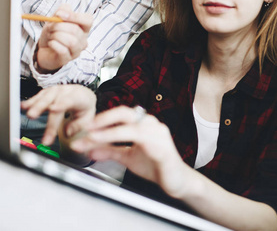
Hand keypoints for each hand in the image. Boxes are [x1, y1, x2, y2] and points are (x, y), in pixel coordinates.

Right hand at [21, 84, 96, 145]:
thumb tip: (67, 133)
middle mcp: (66, 91)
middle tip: (32, 116)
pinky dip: (31, 101)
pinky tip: (23, 106)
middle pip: (53, 99)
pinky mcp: (48, 92)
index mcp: (79, 97)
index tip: (53, 109)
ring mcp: (56, 91)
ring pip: (44, 97)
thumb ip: (79, 125)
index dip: (61, 104)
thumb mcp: (88, 117)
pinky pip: (39, 97)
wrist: (83, 94)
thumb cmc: (84, 108)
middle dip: (41, 107)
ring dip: (34, 105)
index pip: (70, 100)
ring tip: (27, 113)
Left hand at [35, 4, 92, 72]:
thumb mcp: (55, 19)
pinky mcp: (68, 59)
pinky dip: (54, 44)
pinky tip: (51, 43)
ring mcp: (77, 51)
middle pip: (75, 30)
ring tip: (51, 36)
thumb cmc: (53, 34)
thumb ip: (61, 11)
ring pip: (71, 41)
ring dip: (56, 36)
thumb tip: (62, 12)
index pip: (88, 20)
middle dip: (58, 26)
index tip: (60, 15)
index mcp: (83, 29)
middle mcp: (83, 40)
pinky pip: (63, 50)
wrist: (44, 50)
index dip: (75, 16)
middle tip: (50, 28)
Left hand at [70, 106, 191, 197]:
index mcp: (143, 124)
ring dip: (108, 132)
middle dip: (103, 118)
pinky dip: (123, 141)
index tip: (84, 127)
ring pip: (130, 126)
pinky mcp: (162, 147)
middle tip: (86, 127)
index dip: (101, 118)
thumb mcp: (128, 157)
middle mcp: (151, 124)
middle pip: (125, 112)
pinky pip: (141, 140)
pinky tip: (112, 146)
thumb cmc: (156, 165)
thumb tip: (90, 149)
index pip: (120, 114)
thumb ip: (110, 151)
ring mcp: (158, 134)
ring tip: (92, 138)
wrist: (176, 180)